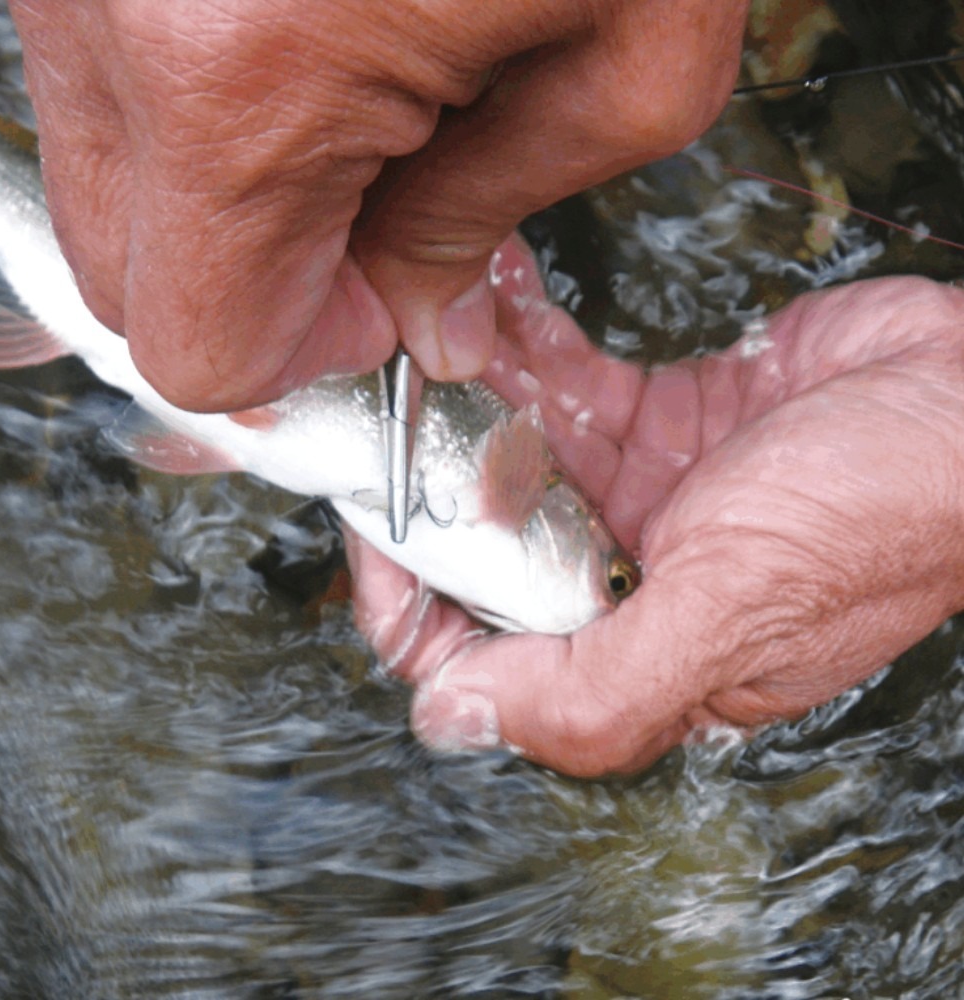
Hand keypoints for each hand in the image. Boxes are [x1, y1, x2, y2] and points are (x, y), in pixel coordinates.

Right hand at [9, 0, 747, 409]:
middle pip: (120, 271)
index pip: (200, 345)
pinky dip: (200, 84)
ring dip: (223, 179)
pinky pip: (110, 56)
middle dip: (247, 280)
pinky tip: (308, 24)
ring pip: (106, 164)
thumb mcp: (630, 60)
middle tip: (367, 217)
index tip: (374, 308)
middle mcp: (111, 0)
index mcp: (237, 79)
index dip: (298, 355)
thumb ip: (486, 225)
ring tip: (357, 95)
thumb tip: (418, 323)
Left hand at [348, 236, 963, 775]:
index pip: (467, 654)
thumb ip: (590, 690)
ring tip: (422, 325)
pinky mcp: (655, 421)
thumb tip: (451, 723)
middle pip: (474, 545)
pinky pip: (563, 384)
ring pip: (509, 454)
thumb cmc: (882, 517)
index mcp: (628, 656)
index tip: (367, 508)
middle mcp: (620, 585)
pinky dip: (522, 341)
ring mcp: (634, 498)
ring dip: (464, 392)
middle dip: (421, 475)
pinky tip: (489, 290)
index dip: (403, 593)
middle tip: (378, 399)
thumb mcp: (733, 618)